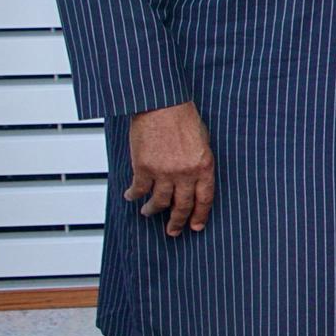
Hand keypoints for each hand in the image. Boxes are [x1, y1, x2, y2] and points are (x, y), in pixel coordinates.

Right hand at [126, 101, 214, 236]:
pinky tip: (131, 197)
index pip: (205, 199)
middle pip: (182, 206)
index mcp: (204, 166)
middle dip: (177, 222)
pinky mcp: (143, 167)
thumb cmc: (182, 117)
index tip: (195, 227)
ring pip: (159, 202)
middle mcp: (185, 173)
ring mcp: (164, 172)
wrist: (161, 104)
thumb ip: (199, 164)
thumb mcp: (202, 142)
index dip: (200, 216)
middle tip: (172, 232)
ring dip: (153, 210)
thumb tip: (194, 181)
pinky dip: (133, 195)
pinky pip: (138, 189)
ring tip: (148, 212)